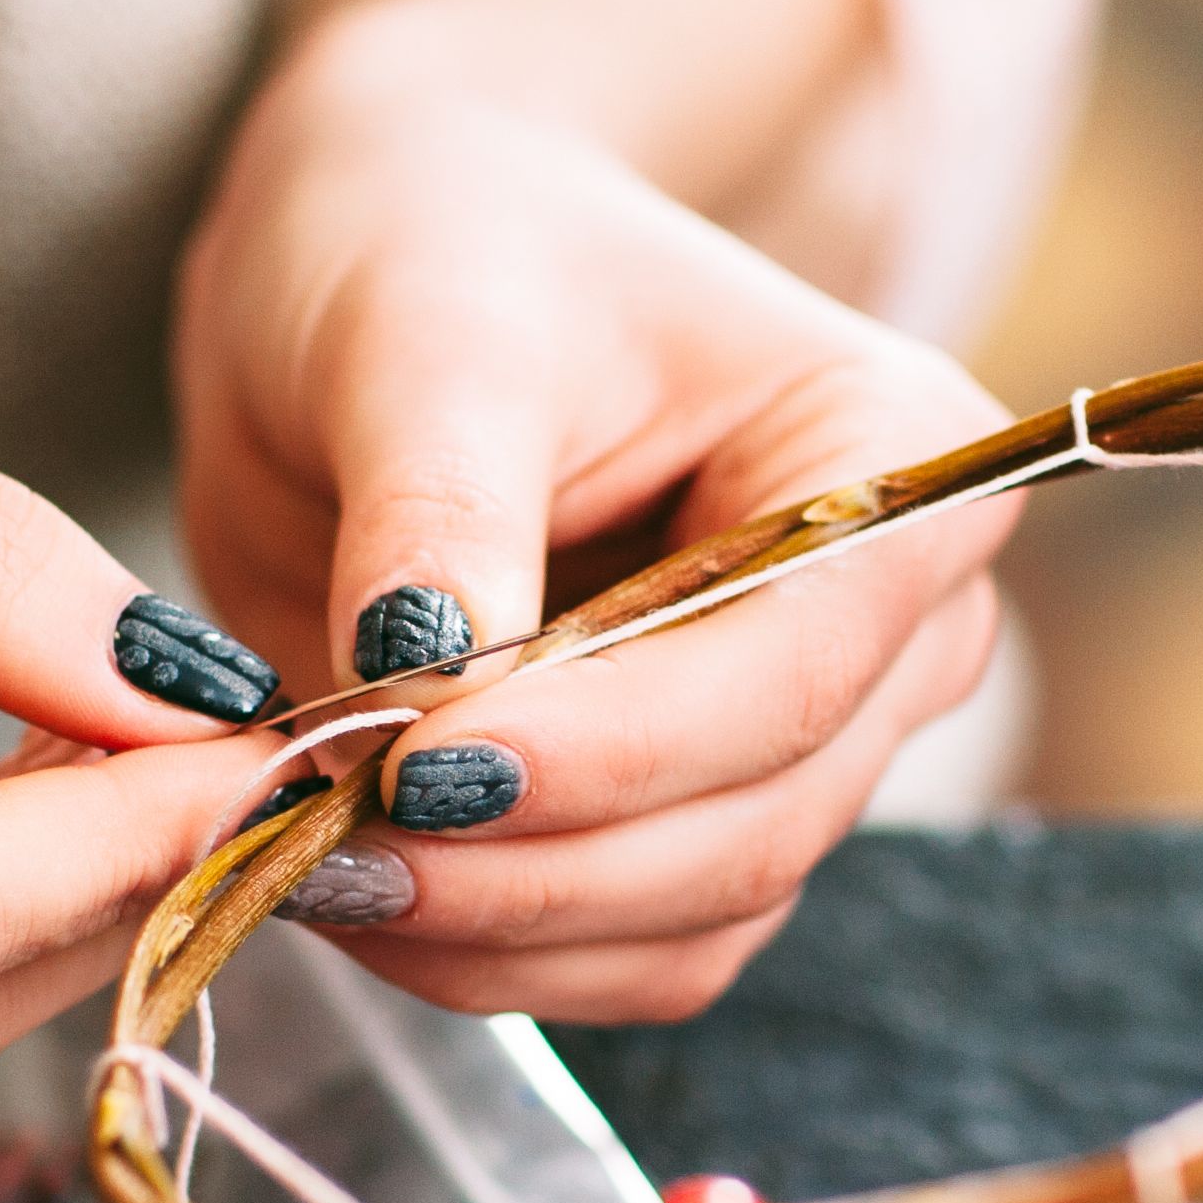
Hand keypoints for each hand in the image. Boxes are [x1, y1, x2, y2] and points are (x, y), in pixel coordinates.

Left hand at [166, 43, 1014, 1022]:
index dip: (612, 750)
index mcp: (895, 459)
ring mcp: (807, 743)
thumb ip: (438, 515)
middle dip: (533, 861)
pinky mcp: (698, 824)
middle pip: (756, 821)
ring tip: (306, 863)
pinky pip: (628, 956)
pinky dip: (487, 953)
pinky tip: (350, 887)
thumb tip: (415, 691)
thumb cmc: (436, 246)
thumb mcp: (426, 339)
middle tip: (316, 839)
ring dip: (497, 931)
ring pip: (694, 922)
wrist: (391, 267)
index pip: (793, 664)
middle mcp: (895, 624)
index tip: (415, 771)